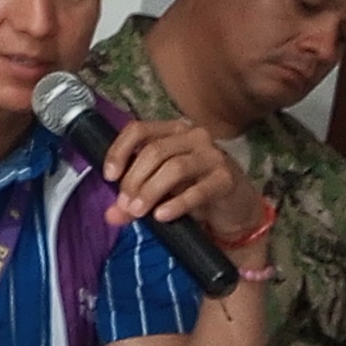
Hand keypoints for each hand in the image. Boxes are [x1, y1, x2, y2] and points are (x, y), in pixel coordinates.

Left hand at [97, 115, 264, 246]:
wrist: (236, 209)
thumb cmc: (195, 190)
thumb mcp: (161, 192)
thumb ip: (135, 199)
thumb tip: (111, 215)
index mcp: (173, 131)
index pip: (139, 129)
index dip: (120, 150)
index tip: (109, 176)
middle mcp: (193, 136)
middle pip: (154, 151)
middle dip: (134, 179)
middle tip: (125, 205)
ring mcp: (212, 155)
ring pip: (174, 167)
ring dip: (151, 190)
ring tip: (138, 212)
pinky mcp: (226, 179)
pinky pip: (198, 190)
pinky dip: (177, 203)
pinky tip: (162, 216)